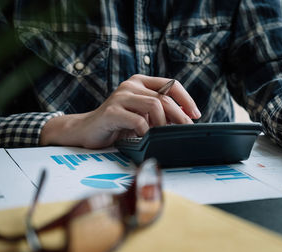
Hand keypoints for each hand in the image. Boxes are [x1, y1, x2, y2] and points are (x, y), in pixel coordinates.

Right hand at [40, 74, 200, 147]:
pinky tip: (144, 138)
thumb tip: (188, 119)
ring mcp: (121, 96)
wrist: (86, 131)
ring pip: (155, 105)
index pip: (172, 84)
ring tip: (160, 136)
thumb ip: (161, 111)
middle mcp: (131, 85)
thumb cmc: (118, 125)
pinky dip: (146, 132)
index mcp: (141, 82)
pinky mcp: (112, 111)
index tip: (196, 115)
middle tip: (186, 131)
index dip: (187, 100)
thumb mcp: (143, 114)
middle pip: (165, 98)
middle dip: (180, 117)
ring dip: (163, 124)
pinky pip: (139, 120)